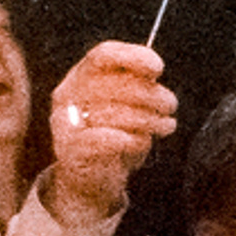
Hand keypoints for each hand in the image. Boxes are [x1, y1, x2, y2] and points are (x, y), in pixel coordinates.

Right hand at [48, 40, 174, 216]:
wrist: (90, 180)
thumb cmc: (112, 137)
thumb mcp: (126, 105)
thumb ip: (136, 85)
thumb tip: (153, 69)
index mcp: (80, 76)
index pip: (103, 55)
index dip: (133, 56)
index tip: (157, 68)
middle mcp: (68, 95)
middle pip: (114, 84)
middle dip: (151, 94)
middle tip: (170, 104)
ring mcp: (65, 124)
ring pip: (112, 112)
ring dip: (148, 119)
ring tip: (165, 125)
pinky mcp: (70, 151)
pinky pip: (103, 139)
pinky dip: (129, 140)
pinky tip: (142, 141)